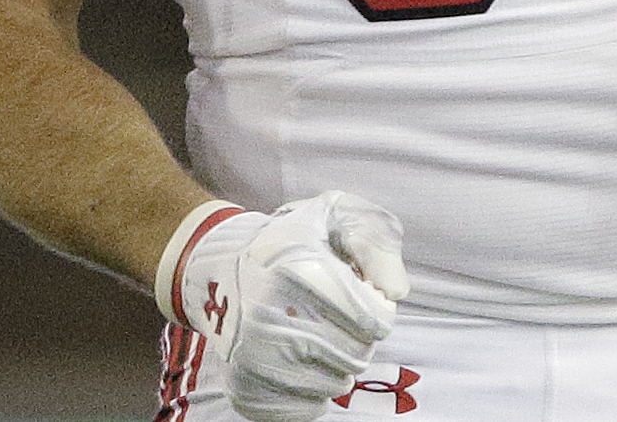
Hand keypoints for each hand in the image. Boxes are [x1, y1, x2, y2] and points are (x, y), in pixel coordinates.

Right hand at [154, 192, 407, 421]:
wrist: (221, 266)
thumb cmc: (293, 240)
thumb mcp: (337, 215)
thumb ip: (376, 243)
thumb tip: (395, 292)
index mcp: (296, 269)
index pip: (374, 321)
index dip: (379, 308)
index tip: (362, 294)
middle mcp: (269, 315)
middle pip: (358, 355)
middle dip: (361, 336)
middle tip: (341, 316)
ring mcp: (253, 355)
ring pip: (336, 385)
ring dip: (340, 363)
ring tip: (320, 333)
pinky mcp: (244, 386)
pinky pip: (307, 409)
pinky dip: (315, 391)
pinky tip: (303, 361)